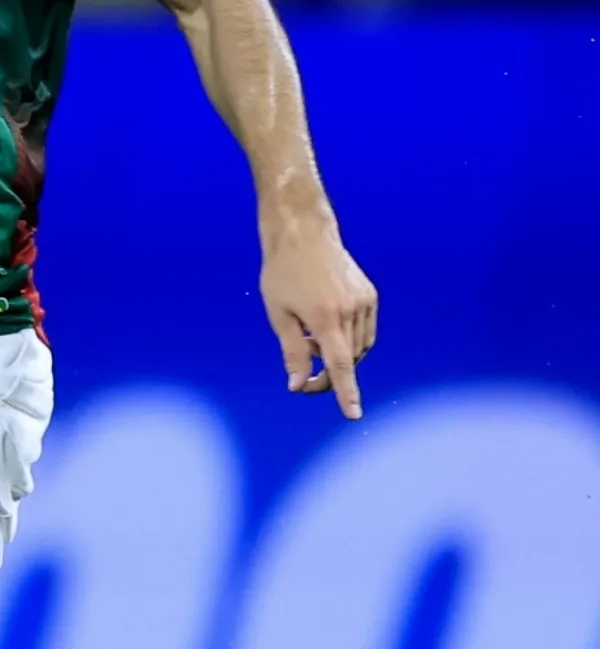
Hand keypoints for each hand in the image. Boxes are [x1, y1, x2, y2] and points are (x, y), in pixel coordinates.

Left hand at [260, 221, 376, 417]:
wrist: (303, 234)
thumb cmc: (282, 273)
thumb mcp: (278, 315)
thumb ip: (292, 353)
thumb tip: (299, 385)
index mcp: (325, 317)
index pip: (340, 366)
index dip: (346, 393)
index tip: (353, 414)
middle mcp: (351, 311)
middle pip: (349, 360)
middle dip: (330, 376)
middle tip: (305, 381)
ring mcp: (364, 302)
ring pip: (359, 347)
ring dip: (339, 356)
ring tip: (310, 343)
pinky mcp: (370, 295)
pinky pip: (365, 330)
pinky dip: (349, 340)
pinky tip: (326, 331)